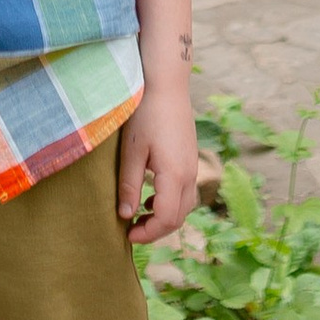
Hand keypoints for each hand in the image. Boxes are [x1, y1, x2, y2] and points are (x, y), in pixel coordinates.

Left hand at [114, 78, 198, 244]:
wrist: (166, 84)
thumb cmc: (145, 114)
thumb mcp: (132, 151)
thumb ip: (129, 186)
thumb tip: (126, 216)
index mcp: (175, 175)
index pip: (166, 220)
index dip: (148, 233)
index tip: (127, 235)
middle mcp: (190, 174)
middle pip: (178, 217)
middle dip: (156, 230)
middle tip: (131, 230)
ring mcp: (193, 166)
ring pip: (184, 205)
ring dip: (164, 217)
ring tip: (139, 214)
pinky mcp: (191, 158)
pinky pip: (185, 191)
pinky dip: (170, 202)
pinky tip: (151, 195)